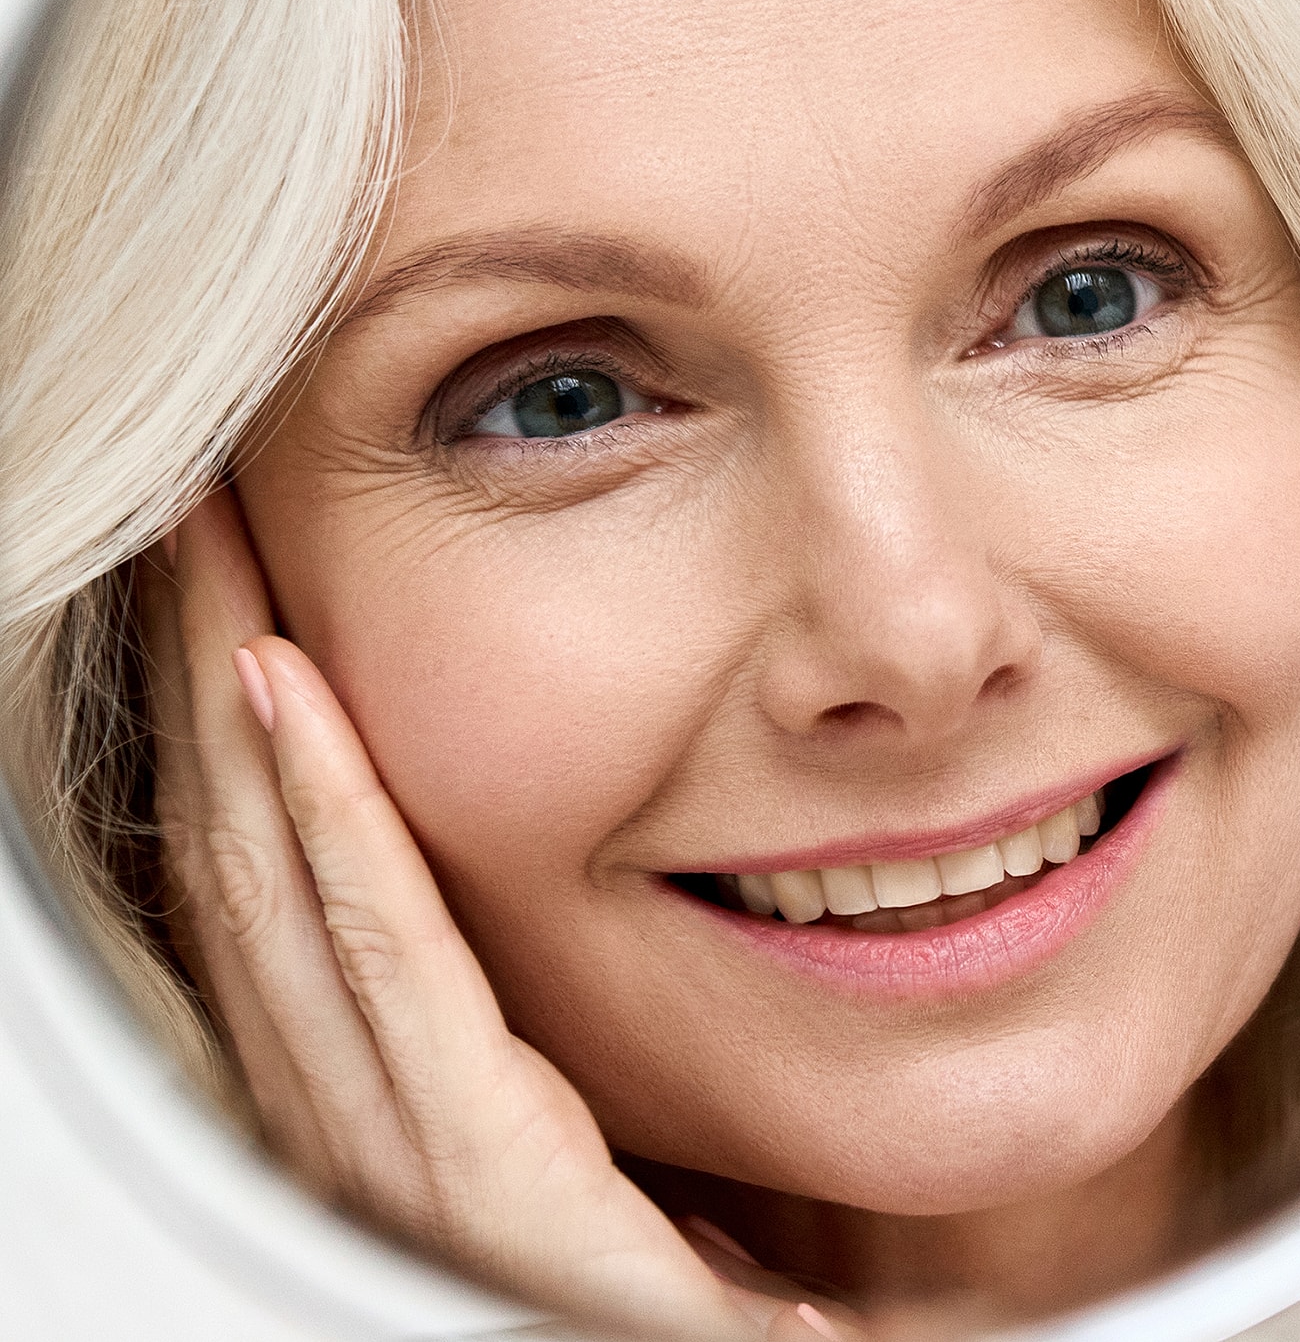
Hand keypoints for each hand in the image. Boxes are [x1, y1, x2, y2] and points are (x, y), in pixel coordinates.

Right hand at [141, 489, 872, 1341]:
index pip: (282, 869)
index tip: (229, 589)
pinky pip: (373, 935)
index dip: (240, 729)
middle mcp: (339, 1096)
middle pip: (244, 840)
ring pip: (272, 861)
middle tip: (184, 520)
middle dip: (205, 671)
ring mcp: (376, 1120)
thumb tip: (598, 919)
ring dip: (233, 695)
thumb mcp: (585, 1150)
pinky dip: (322, 800)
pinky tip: (288, 683)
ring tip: (205, 553)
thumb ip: (550, 1057)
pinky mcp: (454, 1140)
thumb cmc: (630, 1299)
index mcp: (373, 1086)